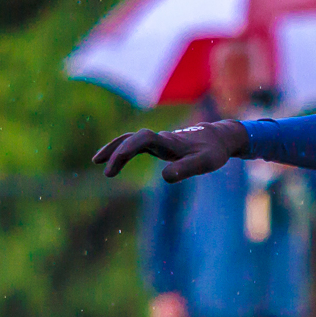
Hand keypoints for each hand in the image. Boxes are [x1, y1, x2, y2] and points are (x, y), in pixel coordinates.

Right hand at [94, 120, 248, 181]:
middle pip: (132, 139)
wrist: (218, 138)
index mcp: (170, 142)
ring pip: (130, 140)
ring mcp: (158, 141)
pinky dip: (122, 151)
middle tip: (106, 172)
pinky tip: (113, 163)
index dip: (131, 146)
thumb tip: (165, 178)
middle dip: (117, 152)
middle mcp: (161, 138)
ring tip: (97, 162)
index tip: (120, 159)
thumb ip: (186, 169)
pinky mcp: (159, 145)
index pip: (145, 138)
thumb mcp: (205, 163)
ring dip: (114, 149)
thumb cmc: (213, 152)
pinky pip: (135, 145)